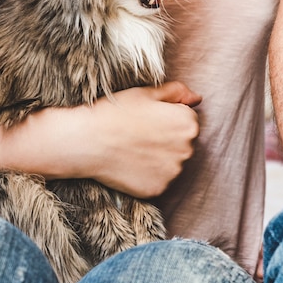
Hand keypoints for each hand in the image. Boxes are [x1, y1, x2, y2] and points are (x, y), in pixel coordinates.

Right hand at [0, 81, 200, 197]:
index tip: (146, 120)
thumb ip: (177, 92)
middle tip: (138, 136)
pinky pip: (159, 181)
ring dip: (158, 159)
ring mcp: (174, 172)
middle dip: (166, 140)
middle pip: (183, 144)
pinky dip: (147, 175)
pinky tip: (130, 165)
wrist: (86, 141)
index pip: (187, 121)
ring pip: (171, 164)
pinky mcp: (159, 189)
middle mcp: (188, 149)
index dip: (165, 119)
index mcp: (189, 123)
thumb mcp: (147, 93)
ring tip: (133, 150)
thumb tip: (197, 98)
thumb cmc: (116, 112)